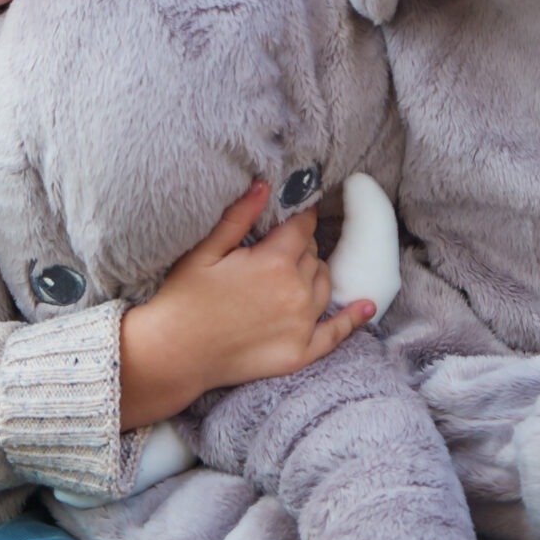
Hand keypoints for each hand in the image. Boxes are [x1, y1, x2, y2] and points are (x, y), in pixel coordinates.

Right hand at [118, 181, 373, 428]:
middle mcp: (296, 292)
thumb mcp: (205, 251)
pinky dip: (353, 319)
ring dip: (313, 274)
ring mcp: (302, 325)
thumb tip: (265, 184)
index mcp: (274, 262)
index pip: (303, 228)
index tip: (297, 211)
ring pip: (324, 285)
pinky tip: (366, 306)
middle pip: (314, 256)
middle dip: (300, 247)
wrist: (173, 355)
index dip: (299, 217)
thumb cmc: (183, 299)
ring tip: (292, 273)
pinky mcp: (300, 353)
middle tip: (276, 249)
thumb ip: (239, 216)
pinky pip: (336, 333)